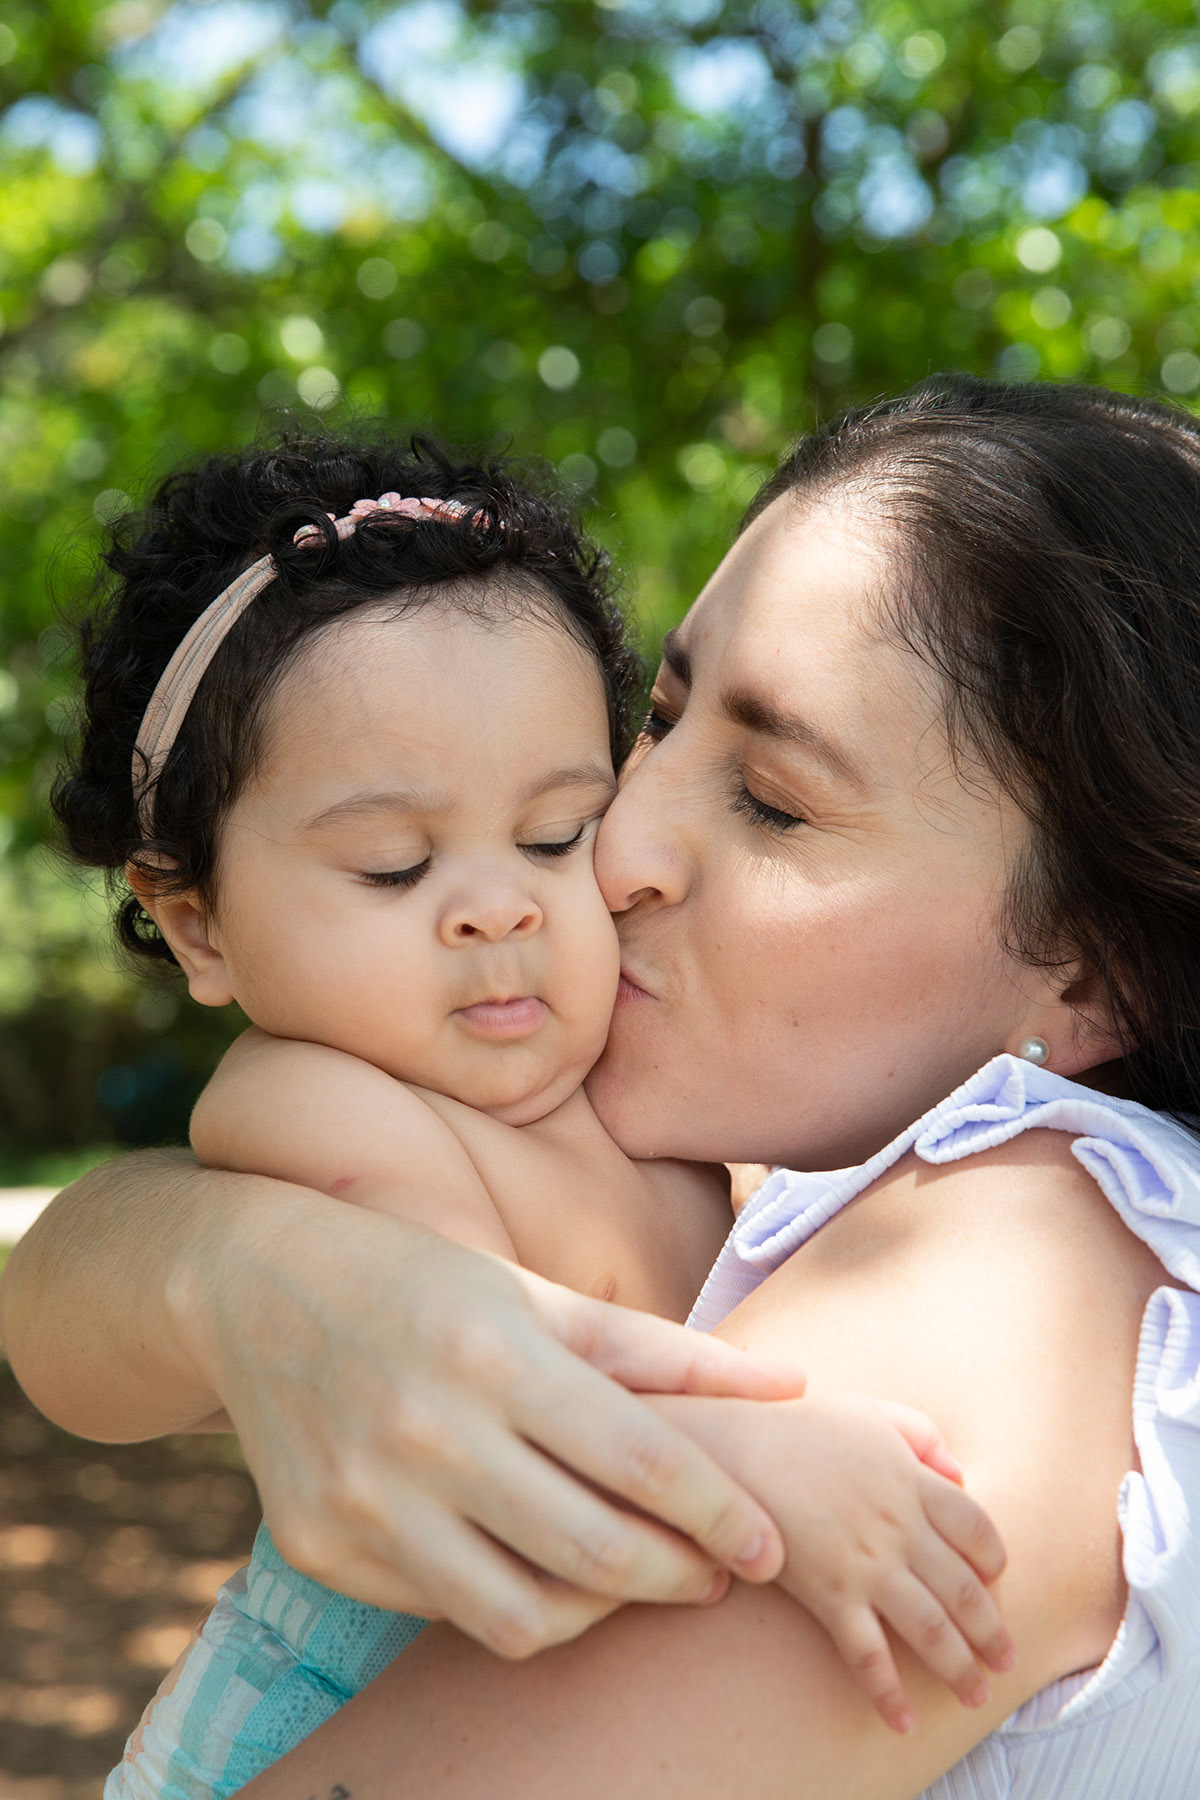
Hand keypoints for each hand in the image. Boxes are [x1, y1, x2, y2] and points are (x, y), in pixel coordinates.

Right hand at [179, 1199, 807, 1656]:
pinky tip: (535, 1563)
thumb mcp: (537, 1294)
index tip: (767, 1545)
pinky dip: (507, 1600)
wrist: (256, 1284)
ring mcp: (366, 1500)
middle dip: (680, 1577)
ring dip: (602, 1614)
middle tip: (719, 1574)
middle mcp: (428, 1431)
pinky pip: (445, 1612)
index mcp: (497, 1353)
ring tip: (633, 1577)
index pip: (642, 1461)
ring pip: (520, 1617)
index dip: (721, 1513)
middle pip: (594, 1552)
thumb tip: (792, 1383)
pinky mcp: (321, 1547)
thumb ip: (662, 1350)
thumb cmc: (424, 1279)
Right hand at [731, 1391, 1013, 1732]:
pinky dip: (889, 1691)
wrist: (732, 1447)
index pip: (976, 1528)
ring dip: (959, 1668)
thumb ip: (920, 1434)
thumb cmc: (796, 1425)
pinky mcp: (829, 1593)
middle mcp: (899, 1527)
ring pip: (930, 1628)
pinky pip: (867, 1653)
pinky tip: (902, 1719)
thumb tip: (958, 1471)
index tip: (995, 1582)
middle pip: (963, 1589)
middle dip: (990, 1632)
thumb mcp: (867, 1410)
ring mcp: (867, 1564)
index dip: (993, 1560)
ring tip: (976, 1695)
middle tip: (1006, 1661)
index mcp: (911, 1480)